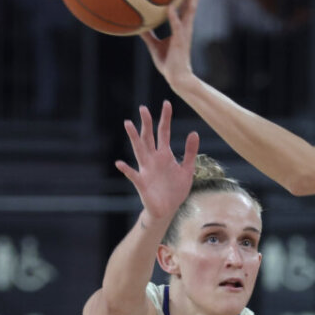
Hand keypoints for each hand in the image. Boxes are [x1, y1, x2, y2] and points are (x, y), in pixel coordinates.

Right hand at [114, 101, 198, 222]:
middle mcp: (153, 159)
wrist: (168, 210)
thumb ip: (190, 152)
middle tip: (143, 108)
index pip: (164, 132)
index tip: (166, 103)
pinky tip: (120, 163)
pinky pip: (133, 175)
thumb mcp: (187, 170)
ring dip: (134, 138)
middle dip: (146, 123)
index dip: (165, 118)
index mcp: (164, 155)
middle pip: (149, 137)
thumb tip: (194, 132)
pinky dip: (126, 170)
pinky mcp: (142, 183)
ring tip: (128, 124)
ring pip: (139, 150)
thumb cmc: (176, 190)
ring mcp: (146, 170)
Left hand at [140, 0, 200, 89]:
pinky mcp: (180, 41)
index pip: (185, 3)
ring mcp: (184, 32)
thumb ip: (147, 33)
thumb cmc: (167, 63)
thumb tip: (136, 24)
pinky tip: (170, 6)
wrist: (176, 78)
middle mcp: (185, 26)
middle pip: (192, 1)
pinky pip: (177, 26)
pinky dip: (173, 16)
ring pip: (190, 9)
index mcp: (181, 25)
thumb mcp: (153, 45)